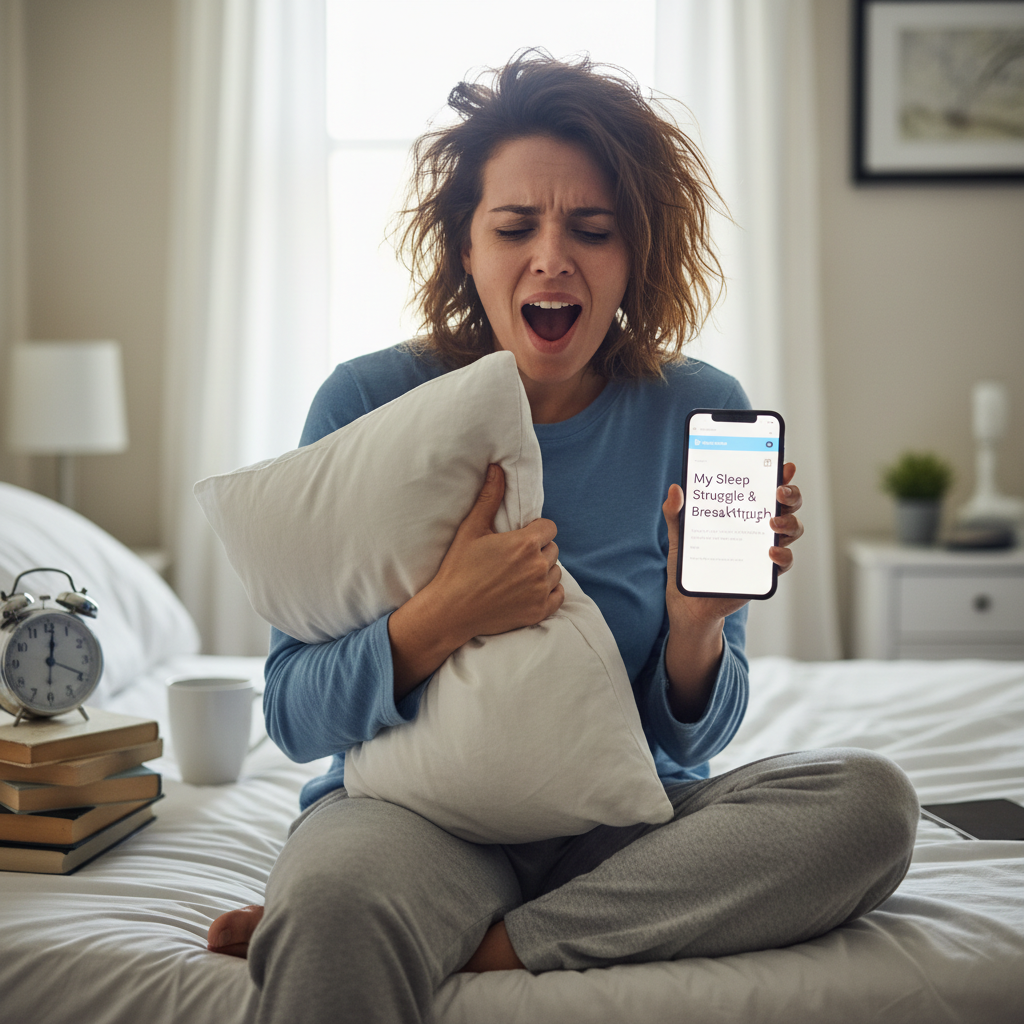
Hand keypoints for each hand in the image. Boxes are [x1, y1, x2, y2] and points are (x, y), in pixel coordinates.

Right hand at [387, 465, 562, 696]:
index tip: (520, 537)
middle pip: (552, 549)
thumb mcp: (472, 529)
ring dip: (543, 570)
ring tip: (519, 574)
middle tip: (515, 557)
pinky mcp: (539, 611)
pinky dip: (548, 591)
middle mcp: (537, 566)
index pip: (549, 528)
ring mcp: (540, 591)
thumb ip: (489, 497)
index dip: (536, 530)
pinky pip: (558, 595)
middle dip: (538, 549)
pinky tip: (529, 589)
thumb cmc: (458, 568)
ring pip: (555, 571)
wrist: (451, 611)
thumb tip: (497, 468)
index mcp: (524, 544)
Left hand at [662, 461, 804, 621]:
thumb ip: (675, 512)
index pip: (766, 489)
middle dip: (791, 495)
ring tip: (772, 523)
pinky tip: (771, 552)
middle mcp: (758, 529)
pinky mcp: (764, 572)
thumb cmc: (690, 564)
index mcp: (742, 513)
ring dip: (789, 523)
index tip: (785, 465)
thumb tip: (675, 488)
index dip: (781, 476)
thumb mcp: (679, 535)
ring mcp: (764, 549)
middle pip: (787, 507)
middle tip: (780, 491)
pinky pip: (784, 562)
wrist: (689, 602)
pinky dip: (783, 556)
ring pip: (792, 530)